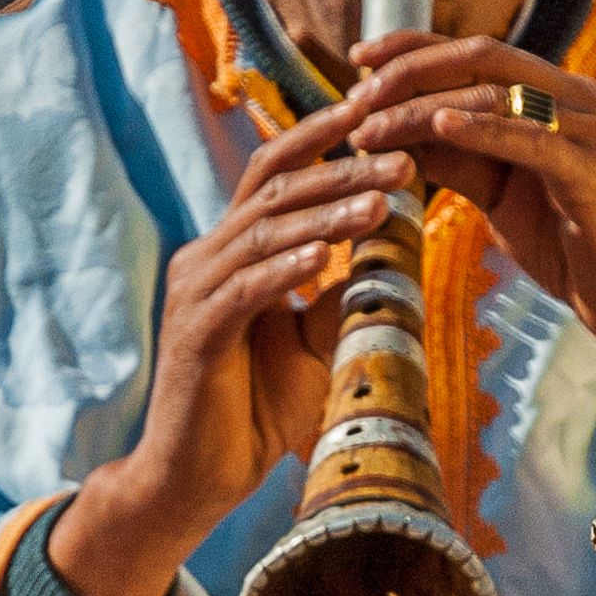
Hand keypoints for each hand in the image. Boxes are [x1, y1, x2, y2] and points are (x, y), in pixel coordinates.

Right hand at [48, 100, 412, 595]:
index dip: (320, 141)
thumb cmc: (255, 413)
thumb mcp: (314, 343)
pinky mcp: (196, 334)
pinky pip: (245, 290)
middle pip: (272, 191)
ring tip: (379, 199)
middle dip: (338, 168)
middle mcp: (206, 258)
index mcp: (231, 252)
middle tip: (399, 156)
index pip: (274, 176)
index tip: (375, 115)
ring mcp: (195, 292)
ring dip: (325, 214)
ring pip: (264, 233)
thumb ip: (340, 296)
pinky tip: (326, 258)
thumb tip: (390, 253)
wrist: (197, 479)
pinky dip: (286, 270)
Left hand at [344, 29, 595, 413]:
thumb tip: (397, 132)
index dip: (417, 47)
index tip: (359, 59)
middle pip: (484, 58)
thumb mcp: (501, 197)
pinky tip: (435, 129)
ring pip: (496, 96)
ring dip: (424, 108)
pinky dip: (480, 130)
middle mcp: (584, 100)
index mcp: (563, 98)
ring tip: (371, 126)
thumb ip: (459, 159)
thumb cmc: (572, 252)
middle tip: (356, 92)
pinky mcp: (595, 172)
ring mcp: (594, 132)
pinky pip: (529, 140)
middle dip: (411, 69)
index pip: (481, 53)